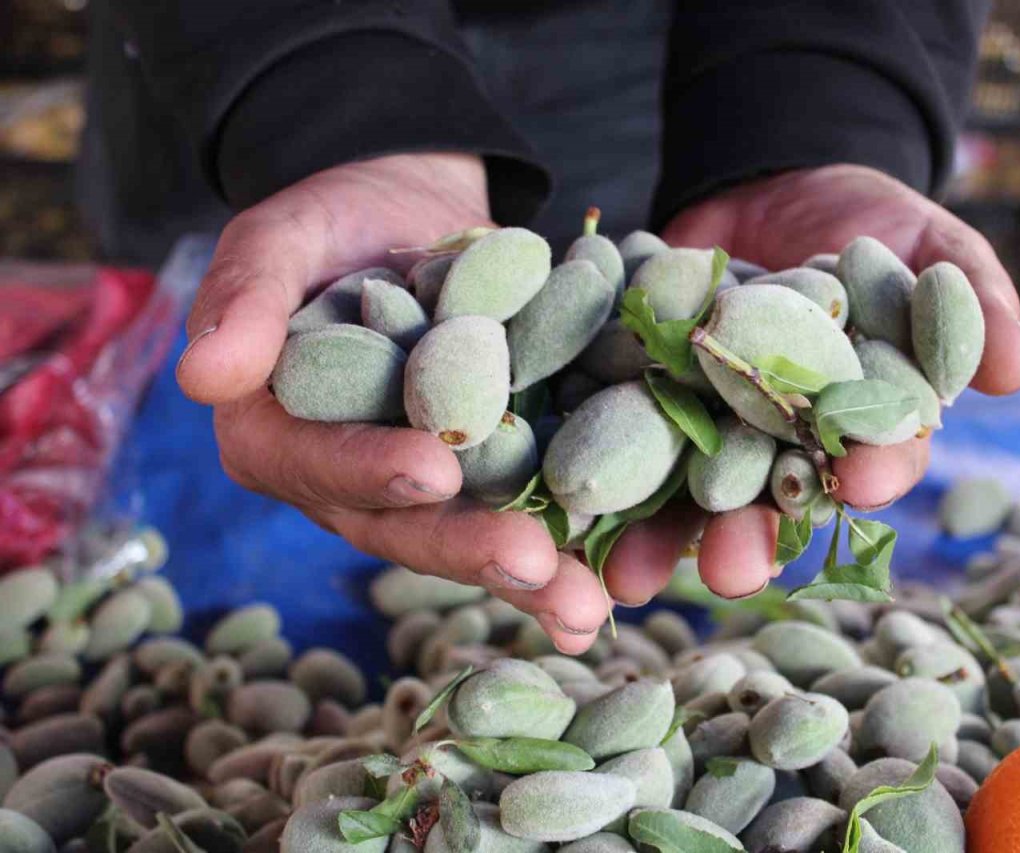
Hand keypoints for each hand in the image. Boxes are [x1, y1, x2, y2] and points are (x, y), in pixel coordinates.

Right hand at [177, 153, 608, 653]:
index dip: (370, 470)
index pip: (319, 461)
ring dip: (530, 576)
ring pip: (472, 536)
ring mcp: (424, 484)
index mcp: (281, 434)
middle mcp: (350, 478)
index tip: (432, 469)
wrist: (408, 205)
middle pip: (403, 526)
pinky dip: (570, 545)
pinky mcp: (490, 470)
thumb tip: (202, 376)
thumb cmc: (328, 219)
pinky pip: (527, 510)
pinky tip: (613, 582)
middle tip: (533, 564)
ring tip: (586, 607)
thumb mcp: (278, 240)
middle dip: (469, 548)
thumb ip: (244, 300)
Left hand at [601, 165, 1019, 605]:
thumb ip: (969, 297)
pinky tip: (567, 513)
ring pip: (685, 490)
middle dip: (751, 535)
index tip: (866, 481)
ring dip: (661, 536)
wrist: (770, 181)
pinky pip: (617, 438)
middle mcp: (786, 441)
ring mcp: (711, 424)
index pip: (877, 451)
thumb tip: (1019, 369)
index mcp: (865, 420)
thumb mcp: (929, 243)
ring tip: (631, 577)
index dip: (875, 468)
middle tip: (732, 573)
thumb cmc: (870, 219)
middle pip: (770, 498)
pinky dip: (592, 472)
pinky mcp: (645, 397)